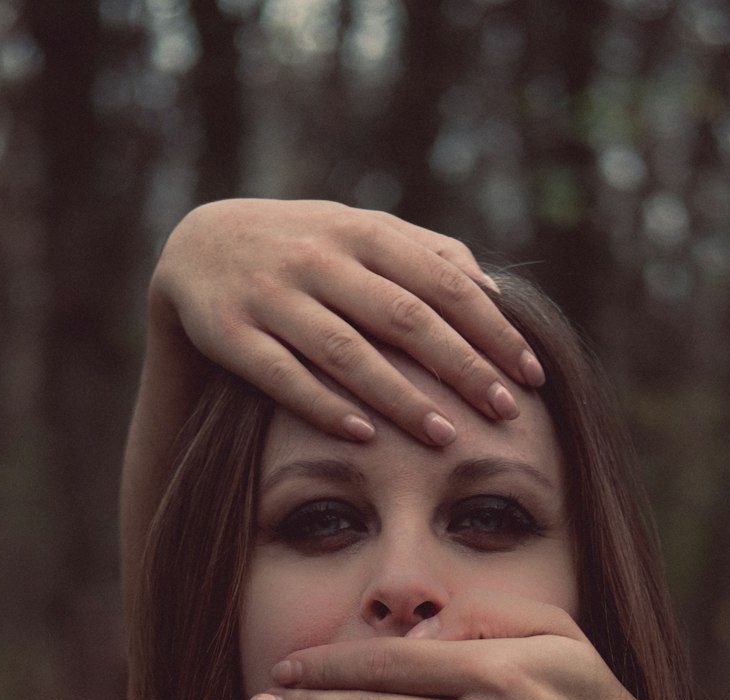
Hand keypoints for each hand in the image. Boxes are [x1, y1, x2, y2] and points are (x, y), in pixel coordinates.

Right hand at [149, 199, 544, 444]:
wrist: (198, 246)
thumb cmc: (304, 248)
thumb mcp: (361, 234)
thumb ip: (426, 255)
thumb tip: (495, 294)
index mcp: (362, 233)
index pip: (443, 283)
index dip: (492, 330)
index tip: (531, 374)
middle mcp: (319, 259)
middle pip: (405, 318)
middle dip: (462, 368)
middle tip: (505, 412)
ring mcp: (272, 296)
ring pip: (346, 352)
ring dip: (400, 397)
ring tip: (446, 437)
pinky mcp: (230, 333)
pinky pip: (281, 376)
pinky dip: (323, 406)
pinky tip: (363, 437)